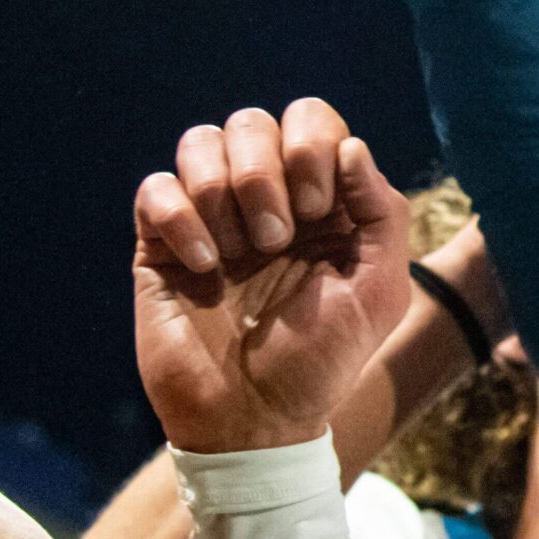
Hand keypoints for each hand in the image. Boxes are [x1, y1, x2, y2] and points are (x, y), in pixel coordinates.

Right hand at [133, 101, 410, 452]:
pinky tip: (205, 270)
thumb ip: (382, 214)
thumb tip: (352, 147)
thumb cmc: (323, 360)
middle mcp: (267, 199)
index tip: (320, 210)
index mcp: (324, 202)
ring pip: (200, 141)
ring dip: (223, 192)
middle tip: (277, 239)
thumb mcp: (380, 291)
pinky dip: (181, 220)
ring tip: (242, 254)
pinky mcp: (161, 243)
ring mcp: (211, 217)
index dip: (313, 147)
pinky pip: (155, 188)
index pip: (313, 120)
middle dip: (266, 172)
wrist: (254, 419)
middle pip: (252, 121)